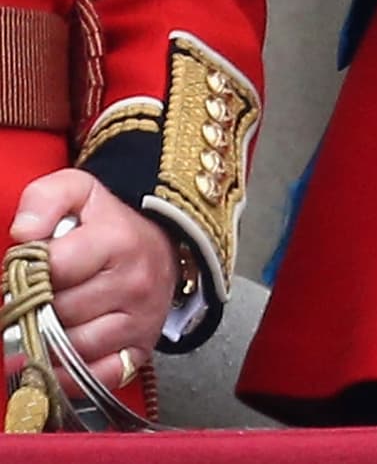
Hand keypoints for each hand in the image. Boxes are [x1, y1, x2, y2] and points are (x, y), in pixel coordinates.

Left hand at [10, 169, 177, 385]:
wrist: (160, 246)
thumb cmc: (110, 223)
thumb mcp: (78, 192)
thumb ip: (44, 200)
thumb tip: (22, 233)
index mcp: (116, 240)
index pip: (53, 268)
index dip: (26, 274)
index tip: (21, 273)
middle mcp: (133, 283)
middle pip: (58, 313)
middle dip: (34, 309)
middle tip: (27, 301)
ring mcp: (139, 320)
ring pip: (71, 349)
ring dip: (47, 342)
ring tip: (40, 325)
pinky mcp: (139, 351)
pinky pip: (93, 378)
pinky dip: (67, 376)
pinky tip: (55, 358)